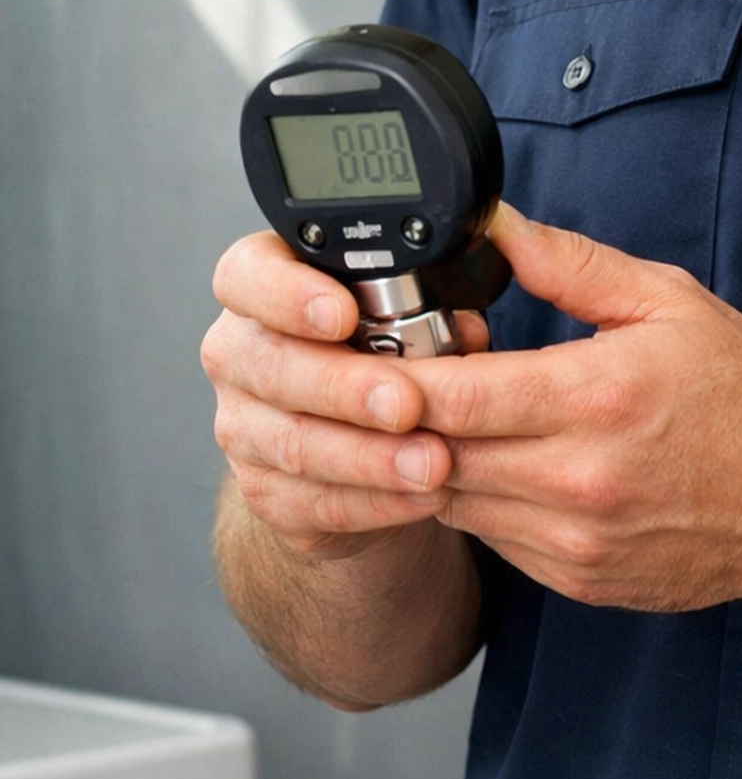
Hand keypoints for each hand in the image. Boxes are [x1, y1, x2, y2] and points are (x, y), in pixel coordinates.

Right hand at [201, 231, 488, 559]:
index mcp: (261, 285)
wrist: (351, 433)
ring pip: (295, 443)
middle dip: (346, 387)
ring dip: (370, 456)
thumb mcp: (398, 311)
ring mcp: (242, 425)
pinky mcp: (263, 489)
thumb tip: (466, 332)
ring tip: (433, 461)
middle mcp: (239, 353)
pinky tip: (421, 495)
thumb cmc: (375, 349)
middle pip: (273, 366)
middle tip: (408, 403)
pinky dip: (374, 501)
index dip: (288, 294)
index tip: (344, 314)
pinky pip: (312, 501)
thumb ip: (422, 307)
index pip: (247, 276)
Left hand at [411, 207, 741, 610]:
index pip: (452, 397)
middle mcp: (579, 480)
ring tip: (433, 420)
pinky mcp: (576, 578)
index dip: (394, 378)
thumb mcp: (666, 301)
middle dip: (396, 421)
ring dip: (427, 464)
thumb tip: (497, 227)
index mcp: (596, 398)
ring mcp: (575, 540)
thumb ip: (569, 263)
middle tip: (386, 382)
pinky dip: (476, 501)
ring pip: (451, 505)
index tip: (370, 353)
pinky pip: (490, 540)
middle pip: (433, 456)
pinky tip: (492, 464)